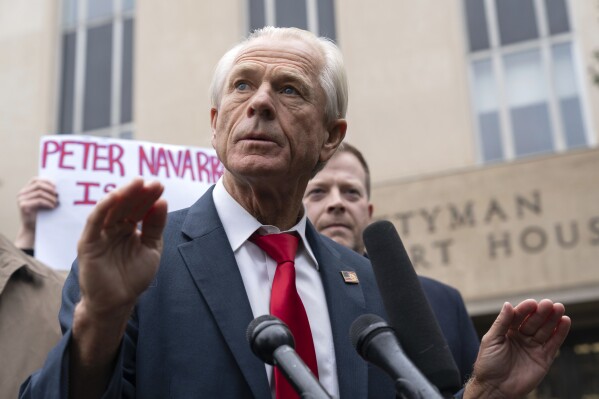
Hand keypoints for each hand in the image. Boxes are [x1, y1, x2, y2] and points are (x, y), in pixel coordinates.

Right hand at [15, 177, 57, 248]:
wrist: (32, 228)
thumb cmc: (40, 214)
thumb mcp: (43, 201)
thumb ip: (46, 193)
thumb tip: (58, 187)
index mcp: (25, 190)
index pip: (35, 180)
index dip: (46, 181)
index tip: (56, 186)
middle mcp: (21, 193)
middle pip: (38, 185)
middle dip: (50, 189)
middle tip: (58, 195)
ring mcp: (21, 199)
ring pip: (40, 192)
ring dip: (51, 197)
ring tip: (56, 203)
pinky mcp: (23, 206)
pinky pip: (39, 200)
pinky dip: (48, 203)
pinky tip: (52, 207)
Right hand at [77, 178, 167, 317]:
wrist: (118, 302)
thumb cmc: (133, 277)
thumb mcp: (152, 249)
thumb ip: (155, 227)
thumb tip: (162, 201)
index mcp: (129, 229)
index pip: (140, 208)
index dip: (149, 197)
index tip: (160, 185)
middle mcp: (114, 228)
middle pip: (127, 205)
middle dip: (140, 193)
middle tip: (152, 182)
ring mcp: (101, 234)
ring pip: (111, 209)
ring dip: (124, 195)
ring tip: (137, 184)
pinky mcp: (88, 243)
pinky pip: (94, 221)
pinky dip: (103, 208)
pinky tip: (115, 196)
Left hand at [465, 299, 570, 398]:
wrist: (495, 388)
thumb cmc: (488, 363)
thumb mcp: (491, 340)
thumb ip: (501, 323)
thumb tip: (508, 304)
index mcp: (507, 331)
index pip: (518, 316)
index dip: (525, 309)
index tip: (532, 303)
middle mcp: (521, 337)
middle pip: (533, 321)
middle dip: (541, 312)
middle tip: (549, 304)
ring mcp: (533, 347)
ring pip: (545, 330)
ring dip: (553, 319)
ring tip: (559, 308)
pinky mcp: (543, 358)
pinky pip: (553, 343)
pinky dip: (560, 333)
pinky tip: (565, 322)